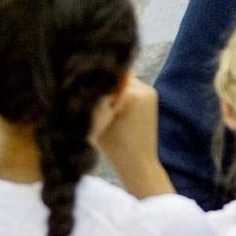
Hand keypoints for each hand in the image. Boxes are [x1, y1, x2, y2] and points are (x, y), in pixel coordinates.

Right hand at [96, 75, 174, 198]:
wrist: (138, 162)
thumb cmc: (113, 146)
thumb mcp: (96, 120)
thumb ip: (93, 99)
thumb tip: (85, 80)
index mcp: (128, 95)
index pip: (106, 74)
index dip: (93, 77)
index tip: (83, 84)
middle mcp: (142, 88)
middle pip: (116, 75)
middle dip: (105, 82)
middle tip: (92, 92)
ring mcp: (150, 91)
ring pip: (124, 80)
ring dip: (115, 87)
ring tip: (105, 101)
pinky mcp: (152, 95)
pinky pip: (133, 87)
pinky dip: (124, 92)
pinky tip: (116, 104)